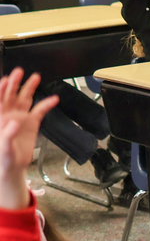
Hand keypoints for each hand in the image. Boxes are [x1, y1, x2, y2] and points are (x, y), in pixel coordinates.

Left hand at [0, 69, 57, 208]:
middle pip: (10, 94)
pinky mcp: (31, 123)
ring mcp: (20, 117)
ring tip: (35, 77)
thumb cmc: (1, 158)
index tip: (6, 79)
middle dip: (15, 82)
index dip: (1, 88)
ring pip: (24, 98)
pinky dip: (47, 104)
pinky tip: (53, 99)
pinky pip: (40, 111)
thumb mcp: (2, 148)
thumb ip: (7, 135)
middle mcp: (8, 114)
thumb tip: (14, 122)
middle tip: (19, 72)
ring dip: (29, 88)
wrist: (10, 168)